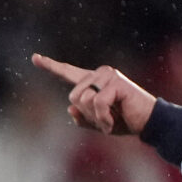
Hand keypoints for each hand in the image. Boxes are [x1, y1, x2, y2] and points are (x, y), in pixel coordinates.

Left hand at [31, 55, 157, 137]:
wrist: (147, 122)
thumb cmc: (124, 121)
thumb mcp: (97, 123)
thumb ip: (82, 118)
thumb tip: (70, 109)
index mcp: (92, 82)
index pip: (68, 72)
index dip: (50, 66)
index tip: (34, 58)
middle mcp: (99, 74)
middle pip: (73, 97)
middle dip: (86, 114)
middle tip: (105, 118)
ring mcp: (108, 75)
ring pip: (83, 100)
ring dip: (95, 117)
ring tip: (112, 117)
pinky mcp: (116, 82)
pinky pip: (97, 104)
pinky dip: (103, 119)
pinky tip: (114, 121)